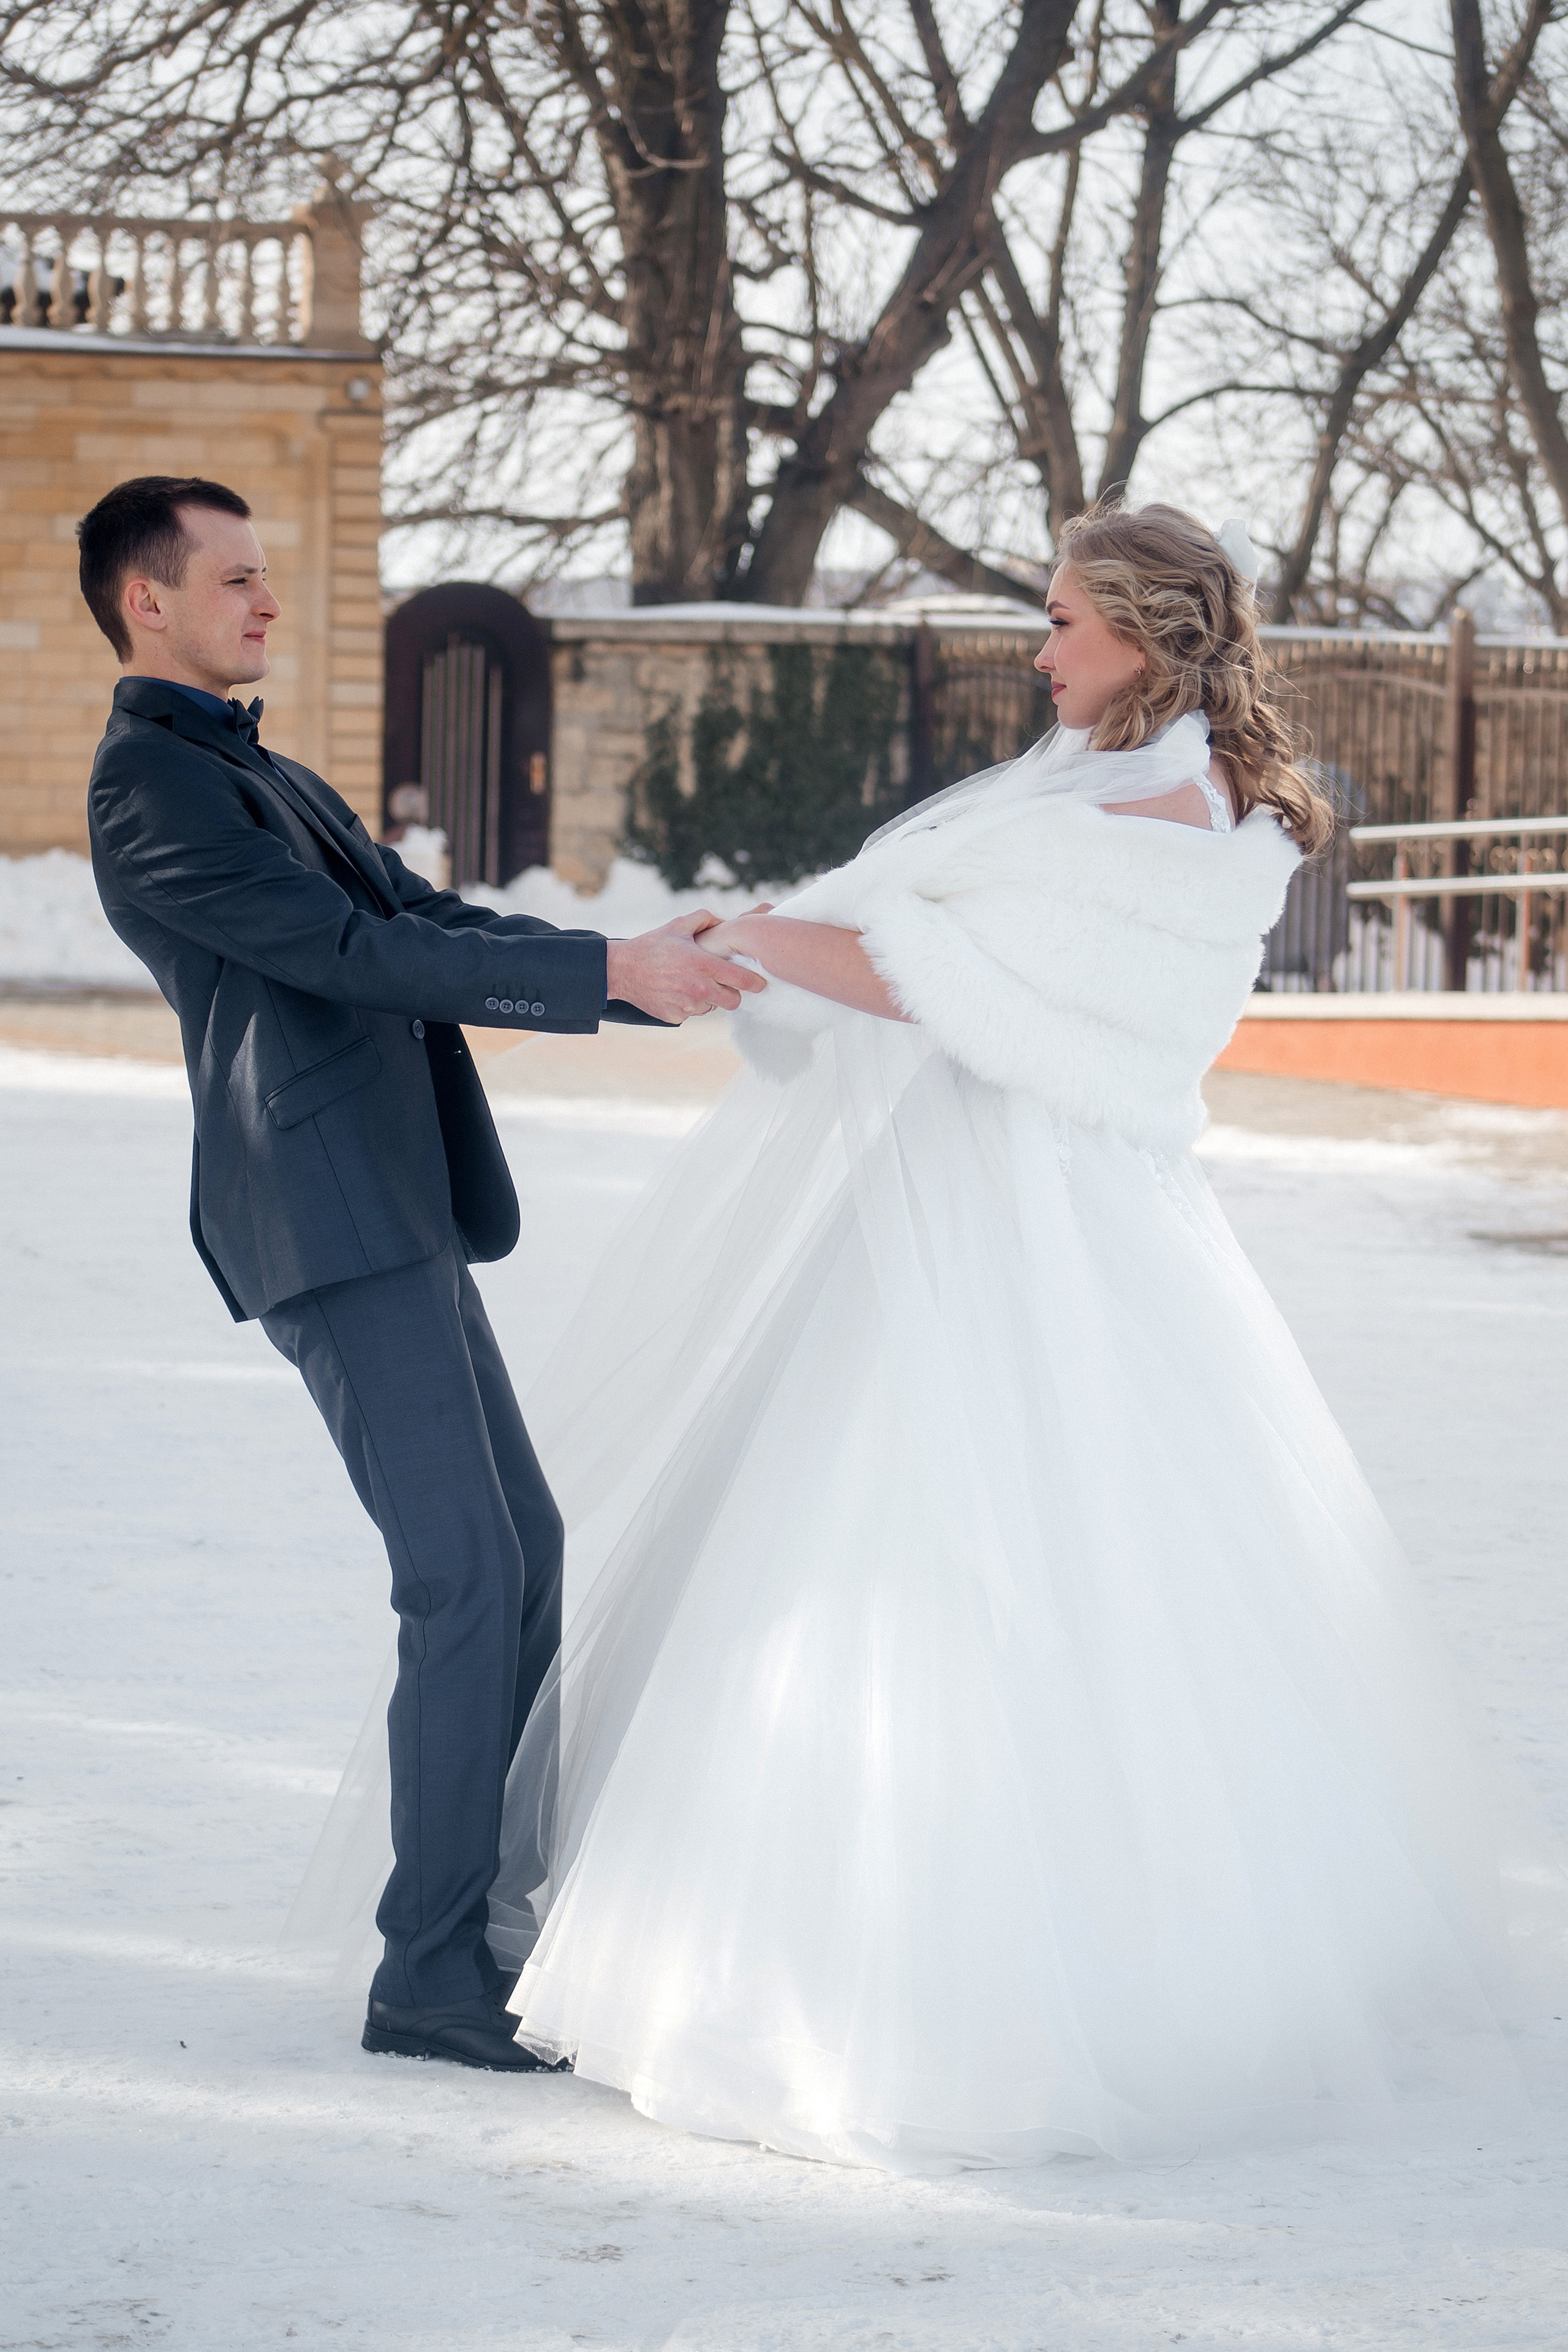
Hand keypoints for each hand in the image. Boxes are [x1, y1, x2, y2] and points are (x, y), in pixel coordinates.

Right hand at [605, 911, 768, 1022]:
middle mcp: (697, 989)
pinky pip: (694, 1013)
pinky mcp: (676, 1017)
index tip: (761, 983)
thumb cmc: (652, 945)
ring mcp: (687, 1005)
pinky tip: (679, 991)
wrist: (622, 970)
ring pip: (713, 1007)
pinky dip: (691, 1005)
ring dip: (709, 998)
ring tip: (694, 983)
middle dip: (733, 993)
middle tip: (725, 983)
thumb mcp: (678, 925)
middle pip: (734, 1001)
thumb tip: (727, 921)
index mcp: (702, 965)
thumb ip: (706, 919)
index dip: (756, 983)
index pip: (742, 980)